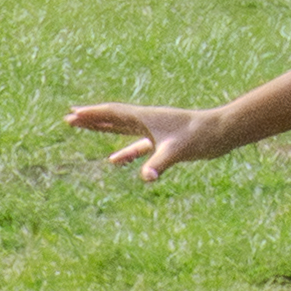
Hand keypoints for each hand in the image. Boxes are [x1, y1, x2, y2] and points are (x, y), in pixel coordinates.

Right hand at [66, 100, 236, 180]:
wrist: (220, 132)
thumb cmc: (200, 136)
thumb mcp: (178, 151)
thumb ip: (160, 163)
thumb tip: (147, 177)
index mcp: (145, 118)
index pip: (112, 113)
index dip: (91, 115)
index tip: (72, 115)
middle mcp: (147, 120)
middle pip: (112, 117)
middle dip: (91, 118)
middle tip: (70, 118)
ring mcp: (154, 130)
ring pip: (122, 128)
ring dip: (103, 128)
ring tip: (85, 128)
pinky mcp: (162, 142)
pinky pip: (136, 145)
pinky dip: (124, 151)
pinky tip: (115, 160)